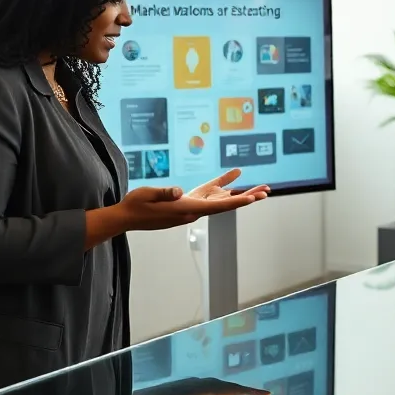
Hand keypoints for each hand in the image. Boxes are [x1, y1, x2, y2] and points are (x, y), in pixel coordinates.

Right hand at [117, 169, 269, 230]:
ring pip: (221, 200)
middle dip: (247, 198)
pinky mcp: (186, 203)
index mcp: (186, 209)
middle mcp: (193, 211)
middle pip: (226, 205)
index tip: (252, 199)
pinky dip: (221, 185)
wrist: (127, 216)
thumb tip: (178, 191)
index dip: (235, 202)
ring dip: (240, 194)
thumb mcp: (147, 196)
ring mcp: (191, 208)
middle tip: (266, 191)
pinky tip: (234, 178)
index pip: (216, 207)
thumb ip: (163, 192)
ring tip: (259, 188)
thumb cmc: (136, 206)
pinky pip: (209, 193)